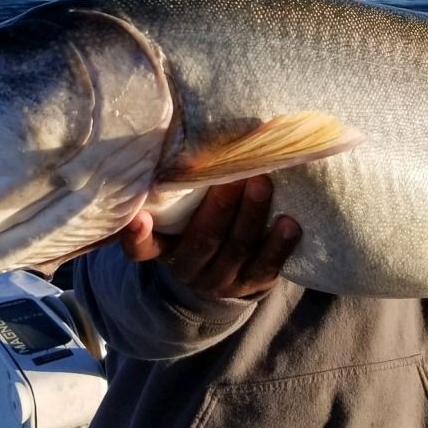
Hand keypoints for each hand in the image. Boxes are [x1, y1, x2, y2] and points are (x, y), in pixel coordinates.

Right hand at [117, 175, 301, 298]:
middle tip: (235, 174)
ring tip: (263, 185)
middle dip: (221, 206)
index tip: (138, 218)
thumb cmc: (199, 226)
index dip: (138, 236)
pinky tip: (290, 224)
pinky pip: (265, 267)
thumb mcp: (181, 215)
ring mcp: (221, 280)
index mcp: (164, 248)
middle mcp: (189, 268)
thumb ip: (181, 191)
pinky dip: (279, 245)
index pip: (142, 248)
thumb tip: (195, 142)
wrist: (225, 273)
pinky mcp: (252, 285)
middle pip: (203, 240)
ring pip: (237, 249)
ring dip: (251, 215)